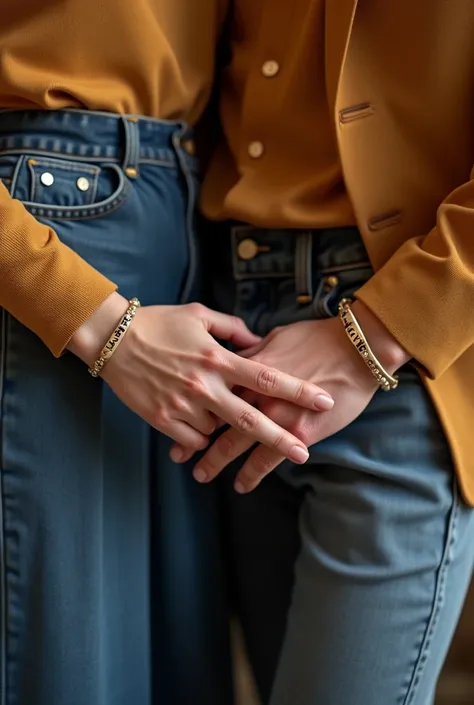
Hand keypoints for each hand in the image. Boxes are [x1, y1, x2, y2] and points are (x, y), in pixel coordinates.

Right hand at [68, 292, 333, 459]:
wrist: (113, 339)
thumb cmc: (159, 323)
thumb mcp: (199, 315)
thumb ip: (233, 329)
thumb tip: (258, 342)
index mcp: (218, 358)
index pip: (267, 377)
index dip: (298, 390)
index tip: (324, 400)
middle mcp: (205, 385)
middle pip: (250, 418)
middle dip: (280, 438)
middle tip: (303, 453)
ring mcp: (183, 405)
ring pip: (219, 431)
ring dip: (227, 430)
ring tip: (223, 418)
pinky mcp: (163, 420)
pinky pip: (193, 439)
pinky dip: (201, 436)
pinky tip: (199, 424)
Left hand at [178, 301, 408, 491]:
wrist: (357, 349)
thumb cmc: (320, 338)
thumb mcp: (278, 336)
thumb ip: (253, 351)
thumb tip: (240, 355)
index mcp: (249, 367)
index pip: (213, 389)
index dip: (194, 405)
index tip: (177, 415)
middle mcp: (255, 392)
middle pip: (216, 419)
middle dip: (194, 440)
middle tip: (179, 456)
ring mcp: (275, 414)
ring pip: (235, 443)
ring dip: (216, 461)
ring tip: (201, 474)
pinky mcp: (298, 432)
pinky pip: (268, 459)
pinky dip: (252, 474)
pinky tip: (241, 484)